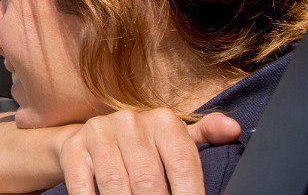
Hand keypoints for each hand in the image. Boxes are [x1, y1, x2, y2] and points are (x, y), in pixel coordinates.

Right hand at [55, 109, 240, 194]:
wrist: (90, 135)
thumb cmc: (145, 145)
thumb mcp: (174, 138)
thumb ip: (206, 134)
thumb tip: (234, 130)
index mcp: (163, 121)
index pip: (183, 164)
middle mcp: (130, 122)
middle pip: (149, 180)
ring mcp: (98, 134)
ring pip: (117, 185)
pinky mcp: (73, 149)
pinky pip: (83, 186)